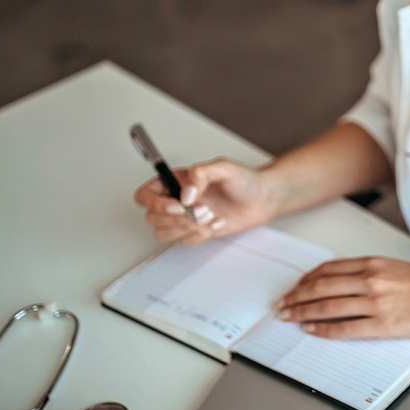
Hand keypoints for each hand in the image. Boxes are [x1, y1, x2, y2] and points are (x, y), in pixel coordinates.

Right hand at [133, 157, 278, 246]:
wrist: (264, 200)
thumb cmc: (245, 181)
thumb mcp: (223, 167)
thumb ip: (200, 174)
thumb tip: (185, 193)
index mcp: (176, 181)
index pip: (145, 195)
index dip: (156, 203)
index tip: (178, 203)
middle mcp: (178, 200)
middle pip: (152, 217)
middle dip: (175, 217)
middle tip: (200, 210)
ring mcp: (186, 218)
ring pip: (163, 232)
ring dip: (186, 227)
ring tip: (209, 216)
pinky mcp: (198, 232)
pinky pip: (184, 241)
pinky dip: (200, 235)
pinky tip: (217, 224)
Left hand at [277, 257, 409, 339]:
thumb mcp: (402, 269)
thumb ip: (375, 274)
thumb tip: (349, 286)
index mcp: (376, 263)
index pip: (329, 269)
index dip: (306, 279)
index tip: (295, 287)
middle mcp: (372, 279)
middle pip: (321, 287)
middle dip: (296, 297)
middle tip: (282, 305)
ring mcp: (377, 302)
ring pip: (327, 307)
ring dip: (303, 313)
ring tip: (289, 318)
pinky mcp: (384, 325)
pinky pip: (345, 328)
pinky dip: (324, 330)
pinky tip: (313, 330)